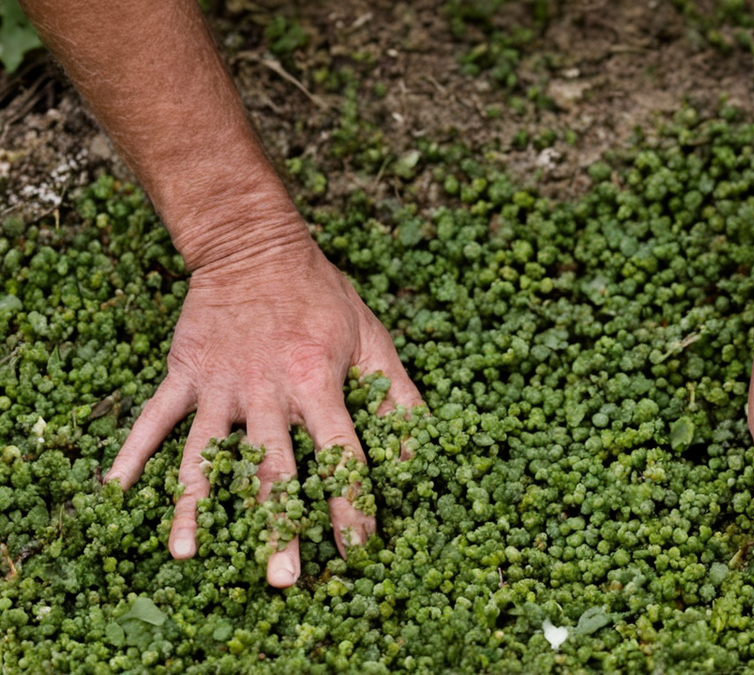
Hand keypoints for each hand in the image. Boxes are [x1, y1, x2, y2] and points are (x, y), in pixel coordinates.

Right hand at [104, 242, 422, 587]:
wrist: (254, 245)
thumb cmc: (323, 296)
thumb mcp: (373, 338)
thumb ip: (398, 395)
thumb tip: (418, 453)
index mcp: (317, 383)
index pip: (341, 456)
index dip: (351, 505)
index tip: (358, 551)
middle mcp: (267, 391)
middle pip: (272, 470)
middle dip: (278, 528)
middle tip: (281, 581)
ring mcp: (220, 385)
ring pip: (205, 455)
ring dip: (196, 508)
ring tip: (190, 555)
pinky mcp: (184, 374)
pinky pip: (153, 418)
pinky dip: (133, 452)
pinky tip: (115, 492)